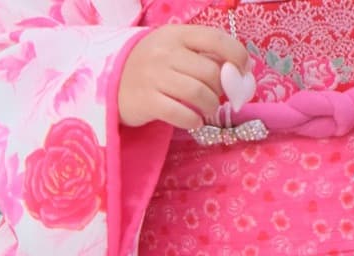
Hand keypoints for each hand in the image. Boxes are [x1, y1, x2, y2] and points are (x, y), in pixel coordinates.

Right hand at [118, 24, 250, 128]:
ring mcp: (155, 77)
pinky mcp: (147, 102)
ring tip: (208, 110)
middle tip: (220, 97)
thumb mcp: (172, 49)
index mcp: (177, 34)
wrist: (110, 82)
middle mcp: (166, 53)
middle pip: (210, 71)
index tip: (244, 69)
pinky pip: (180, 114)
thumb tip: (236, 71)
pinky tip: (195, 121)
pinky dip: (193, 121)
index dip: (236, 54)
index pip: (216, 39)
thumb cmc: (150, 67)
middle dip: (222, 88)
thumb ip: (200, 55)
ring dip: (210, 106)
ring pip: (198, 93)